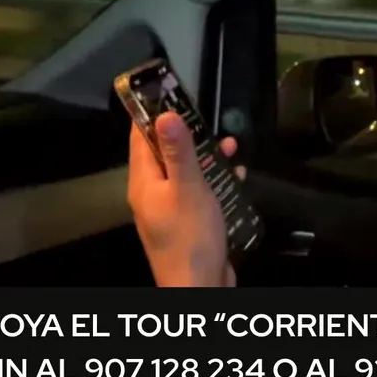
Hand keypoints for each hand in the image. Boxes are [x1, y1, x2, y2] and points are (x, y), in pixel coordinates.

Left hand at [126, 111, 245, 287]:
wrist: (198, 285)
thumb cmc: (190, 235)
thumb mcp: (187, 188)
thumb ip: (178, 152)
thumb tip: (164, 114)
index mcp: (144, 182)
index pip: (140, 138)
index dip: (152, 113)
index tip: (168, 91)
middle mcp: (152, 194)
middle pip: (165, 154)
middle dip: (187, 134)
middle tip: (207, 116)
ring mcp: (169, 210)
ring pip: (185, 173)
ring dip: (206, 158)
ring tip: (230, 145)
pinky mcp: (188, 224)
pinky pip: (198, 193)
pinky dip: (215, 181)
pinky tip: (236, 176)